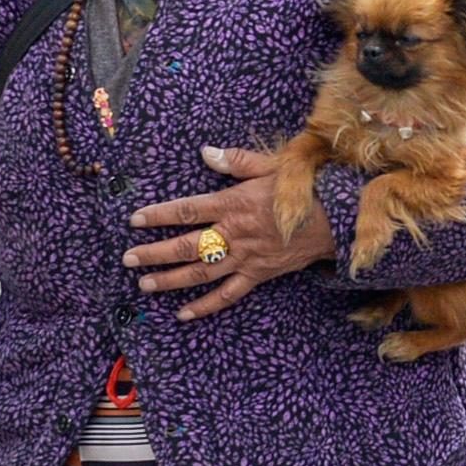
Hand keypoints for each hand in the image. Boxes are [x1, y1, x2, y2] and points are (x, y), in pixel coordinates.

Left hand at [126, 144, 338, 319]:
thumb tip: (206, 152)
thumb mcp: (271, 166)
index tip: (135, 220)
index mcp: (233, 204)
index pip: (187, 210)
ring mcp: (245, 258)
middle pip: (187, 246)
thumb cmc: (303, 188)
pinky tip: (183, 313)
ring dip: (171, 279)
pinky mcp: (258, 275)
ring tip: (145, 284)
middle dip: (155, 252)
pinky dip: (205, 306)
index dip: (159, 215)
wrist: (337, 218)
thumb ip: (236, 161)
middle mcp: (234, 233)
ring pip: (201, 272)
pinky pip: (228, 294)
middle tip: (128, 259)